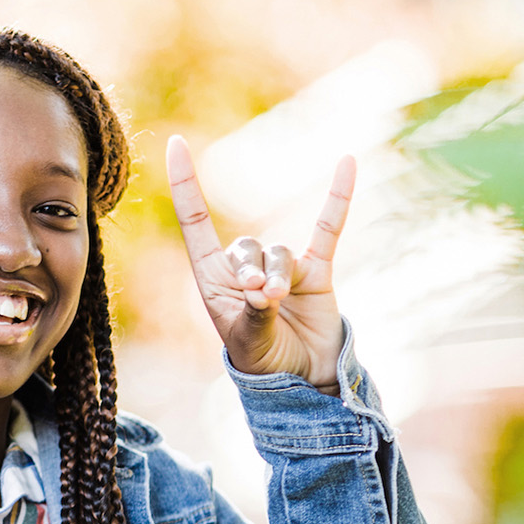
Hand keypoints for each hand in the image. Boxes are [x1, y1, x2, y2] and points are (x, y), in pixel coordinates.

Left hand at [166, 135, 354, 392]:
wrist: (304, 379)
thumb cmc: (264, 361)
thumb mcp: (249, 341)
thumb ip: (255, 315)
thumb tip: (265, 291)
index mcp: (213, 279)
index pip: (195, 222)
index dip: (186, 185)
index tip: (176, 143)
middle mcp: (245, 268)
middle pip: (245, 246)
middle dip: (252, 271)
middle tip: (259, 299)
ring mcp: (282, 267)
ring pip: (278, 252)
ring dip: (279, 275)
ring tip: (279, 302)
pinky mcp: (317, 270)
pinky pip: (328, 228)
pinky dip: (338, 198)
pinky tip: (347, 162)